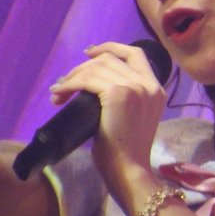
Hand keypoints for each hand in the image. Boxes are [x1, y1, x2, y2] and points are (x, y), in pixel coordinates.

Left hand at [49, 42, 166, 200]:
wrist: (129, 168)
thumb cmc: (126, 151)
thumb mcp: (133, 118)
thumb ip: (126, 99)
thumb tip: (93, 86)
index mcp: (156, 89)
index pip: (136, 54)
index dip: (111, 47)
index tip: (89, 53)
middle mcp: (149, 85)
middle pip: (110, 59)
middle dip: (82, 67)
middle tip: (65, 83)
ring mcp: (135, 88)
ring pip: (96, 67)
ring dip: (73, 77)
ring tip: (59, 93)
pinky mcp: (118, 94)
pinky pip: (87, 80)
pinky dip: (69, 85)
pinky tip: (59, 94)